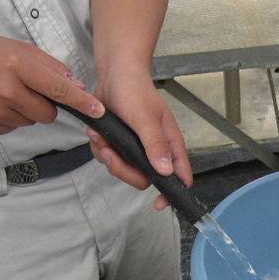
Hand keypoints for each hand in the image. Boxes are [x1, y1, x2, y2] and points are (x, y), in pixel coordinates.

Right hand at [0, 32, 103, 133]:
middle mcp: (5, 89)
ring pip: (31, 121)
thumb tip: (77, 86)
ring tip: (4, 91)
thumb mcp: (18, 48)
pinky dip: (9, 117)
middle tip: (26, 89)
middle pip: (49, 113)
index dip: (81, 102)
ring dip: (25, 110)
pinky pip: (13, 127)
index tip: (97, 110)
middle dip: (45, 104)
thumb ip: (51, 67)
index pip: (58, 88)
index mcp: (16, 65)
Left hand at [87, 67, 191, 209]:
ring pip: (124, 171)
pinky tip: (98, 134)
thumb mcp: (146, 118)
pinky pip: (109, 160)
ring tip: (102, 138)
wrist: (113, 75)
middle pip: (145, 179)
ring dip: (108, 158)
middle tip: (112, 155)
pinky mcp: (121, 145)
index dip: (172, 192)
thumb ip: (155, 145)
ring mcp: (137, 149)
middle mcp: (155, 150)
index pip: (180, 176)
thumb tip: (166, 172)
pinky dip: (101, 150)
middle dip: (124, 171)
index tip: (159, 203)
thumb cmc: (135, 90)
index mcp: (169, 145)